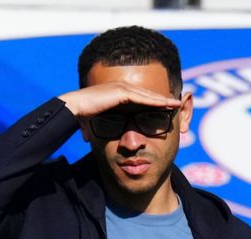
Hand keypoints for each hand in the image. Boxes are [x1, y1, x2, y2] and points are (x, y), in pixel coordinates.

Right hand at [58, 82, 181, 117]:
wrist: (71, 109)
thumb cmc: (81, 116)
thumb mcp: (99, 122)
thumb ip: (101, 127)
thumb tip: (91, 138)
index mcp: (118, 95)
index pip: (141, 99)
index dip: (155, 103)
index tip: (167, 109)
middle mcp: (121, 89)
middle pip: (148, 95)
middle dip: (163, 99)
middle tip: (178, 104)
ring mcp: (121, 89)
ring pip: (147, 95)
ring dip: (163, 99)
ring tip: (177, 104)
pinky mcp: (120, 92)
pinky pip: (142, 98)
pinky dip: (155, 101)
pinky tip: (166, 104)